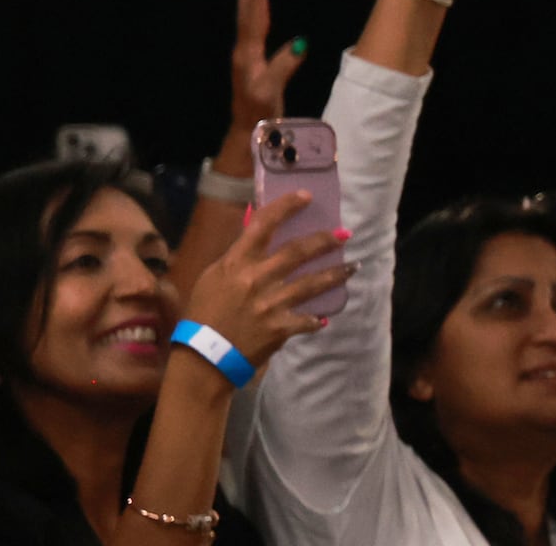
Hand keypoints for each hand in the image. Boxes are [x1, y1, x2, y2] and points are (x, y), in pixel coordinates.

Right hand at [174, 192, 349, 376]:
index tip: (306, 196)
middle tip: (344, 234)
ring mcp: (271, 304)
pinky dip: (317, 318)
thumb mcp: (212, 278)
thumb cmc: (202, 315)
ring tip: (353, 266)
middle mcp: (257, 279)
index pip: (263, 225)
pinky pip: (308, 319)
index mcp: (236, 263)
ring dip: (337, 273)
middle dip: (325, 240)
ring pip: (314, 283)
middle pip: (298, 251)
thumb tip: (260, 238)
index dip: (286, 206)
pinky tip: (326, 316)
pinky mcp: (280, 328)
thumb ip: (237, 258)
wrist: (201, 358)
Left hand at [224, 0, 309, 142]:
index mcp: (248, 53)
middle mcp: (243, 49)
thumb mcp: (272, 91)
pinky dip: (253, 10)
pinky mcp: (249, 60)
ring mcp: (244, 54)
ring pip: (246, 17)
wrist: (246, 130)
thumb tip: (300, 42)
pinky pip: (250, 26)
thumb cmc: (260, 112)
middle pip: (247, 10)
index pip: (255, 13)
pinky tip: (256, 9)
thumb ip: (284, 66)